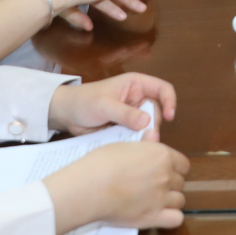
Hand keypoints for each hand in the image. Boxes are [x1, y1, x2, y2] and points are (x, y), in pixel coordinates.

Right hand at [42, 141, 188, 234]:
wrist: (90, 186)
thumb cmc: (102, 163)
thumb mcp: (125, 146)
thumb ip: (145, 144)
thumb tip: (153, 135)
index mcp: (161, 155)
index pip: (183, 164)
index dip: (174, 169)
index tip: (163, 172)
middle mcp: (166, 175)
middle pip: (180, 182)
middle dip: (170, 185)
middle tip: (154, 187)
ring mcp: (161, 197)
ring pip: (179, 200)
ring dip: (170, 201)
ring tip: (154, 201)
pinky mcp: (153, 216)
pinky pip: (176, 219)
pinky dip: (170, 218)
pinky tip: (159, 215)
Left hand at [47, 71, 176, 137]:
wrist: (65, 115)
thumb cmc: (84, 101)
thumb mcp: (104, 105)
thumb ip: (125, 113)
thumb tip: (147, 121)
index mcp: (136, 85)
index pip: (162, 89)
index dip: (169, 101)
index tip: (169, 117)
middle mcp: (138, 99)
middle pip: (157, 112)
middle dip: (154, 125)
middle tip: (147, 138)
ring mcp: (132, 116)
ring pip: (148, 127)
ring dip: (145, 136)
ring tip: (137, 145)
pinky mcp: (125, 130)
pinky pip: (137, 136)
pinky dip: (135, 143)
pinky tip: (131, 149)